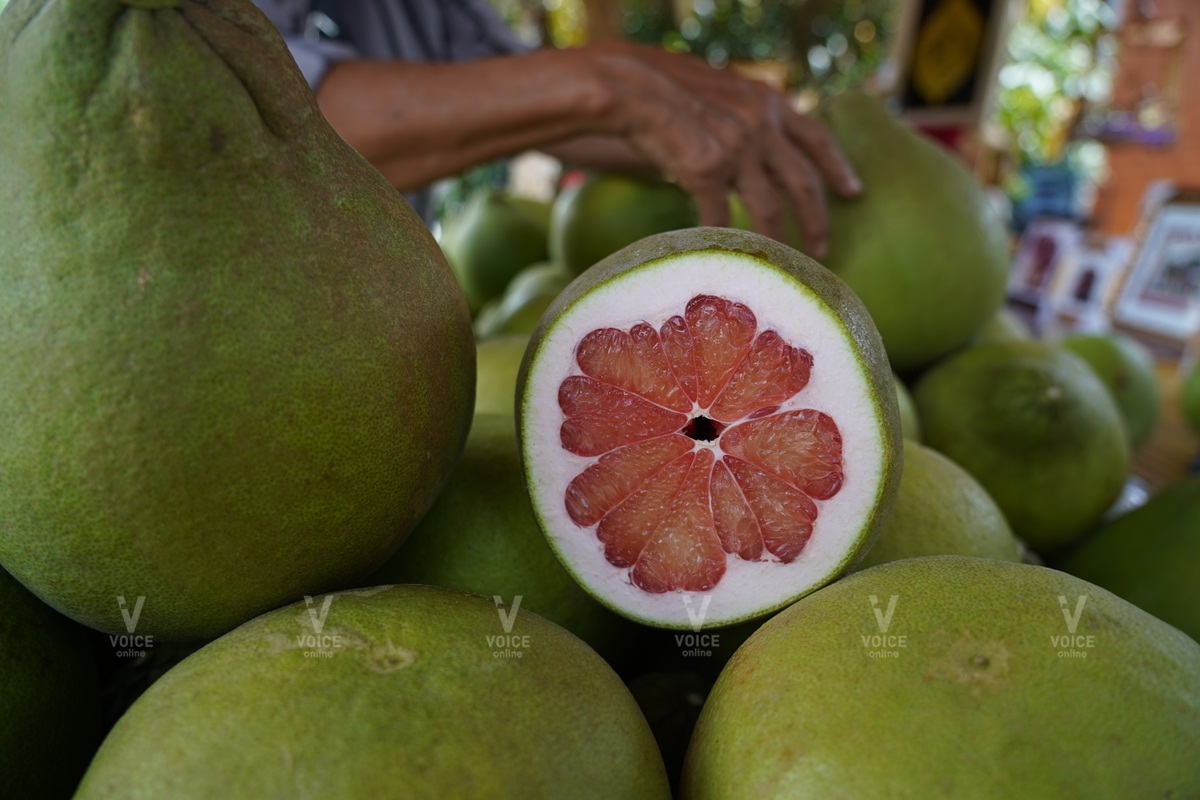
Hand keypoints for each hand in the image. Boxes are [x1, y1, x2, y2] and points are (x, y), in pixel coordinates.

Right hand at [574, 41, 860, 257]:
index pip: (816, 137)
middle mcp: (761, 125)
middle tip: (824, 247)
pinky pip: (721, 217)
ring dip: (780, 240)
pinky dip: (723, 238)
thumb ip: (743, 112)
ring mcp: (738, 149)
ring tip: (787, 262)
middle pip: (803, 181)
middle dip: (818, 218)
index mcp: (767, 102)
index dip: (838, 166)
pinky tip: (724, 254)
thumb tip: (751, 137)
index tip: (854, 192)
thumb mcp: (721, 90)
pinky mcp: (708, 171)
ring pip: (770, 207)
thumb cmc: (665, 86)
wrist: (632, 87)